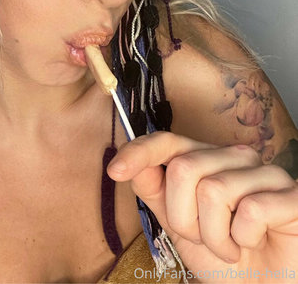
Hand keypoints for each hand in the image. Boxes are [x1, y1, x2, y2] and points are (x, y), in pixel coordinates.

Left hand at [107, 131, 297, 281]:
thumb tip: (124, 163)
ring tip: (229, 244)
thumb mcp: (178, 223)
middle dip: (184, 218)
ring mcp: (265, 173)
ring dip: (214, 236)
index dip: (139, 152)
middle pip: (184, 169)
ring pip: (214, 190)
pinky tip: (252, 243)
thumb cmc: (223, 253)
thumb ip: (154, 190)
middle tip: (203, 237)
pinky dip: (244, 239)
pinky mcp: (292, 195)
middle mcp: (235, 157)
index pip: (167, 142)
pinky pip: (252, 210)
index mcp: (206, 160)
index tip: (115, 170)